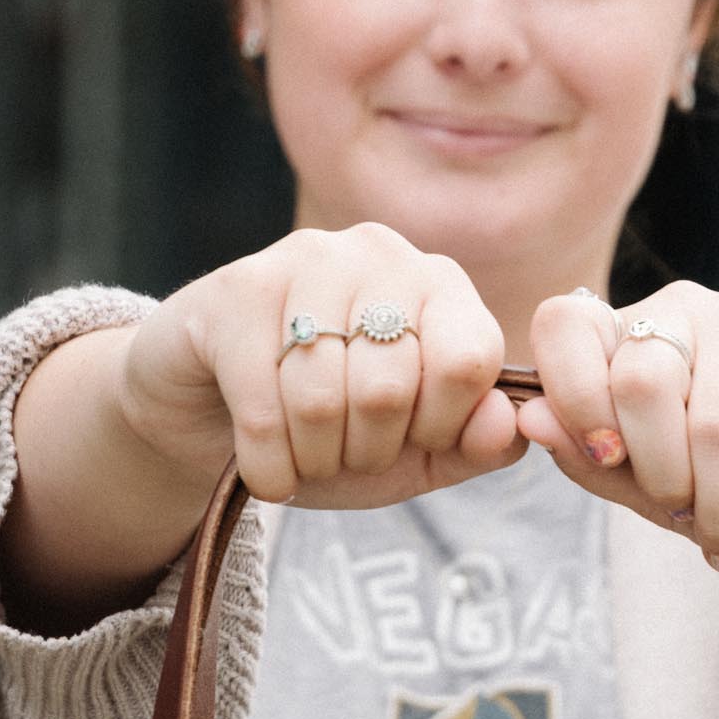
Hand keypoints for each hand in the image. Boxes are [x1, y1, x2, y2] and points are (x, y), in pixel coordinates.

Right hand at [119, 224, 526, 509]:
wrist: (210, 410)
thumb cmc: (327, 429)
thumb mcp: (414, 452)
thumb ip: (475, 443)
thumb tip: (508, 422)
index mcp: (438, 284)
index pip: (470, 361)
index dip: (439, 425)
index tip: (408, 438)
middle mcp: (377, 253)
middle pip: (391, 388)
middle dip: (366, 451)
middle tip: (342, 450)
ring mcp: (303, 260)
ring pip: (321, 398)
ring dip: (312, 458)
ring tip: (302, 453)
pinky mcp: (235, 291)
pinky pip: (263, 404)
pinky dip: (267, 462)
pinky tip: (264, 465)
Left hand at [513, 284, 718, 614]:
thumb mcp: (662, 491)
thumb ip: (595, 462)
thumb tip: (531, 421)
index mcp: (632, 334)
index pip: (564, 326)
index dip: (571, 396)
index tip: (603, 459)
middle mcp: (687, 310)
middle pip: (638, 383)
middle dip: (658, 478)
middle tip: (685, 519)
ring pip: (708, 425)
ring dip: (717, 513)